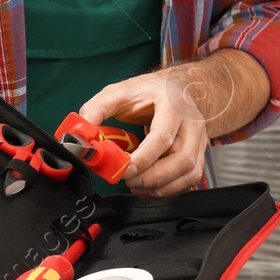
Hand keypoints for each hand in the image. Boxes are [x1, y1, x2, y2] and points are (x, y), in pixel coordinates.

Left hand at [78, 69, 208, 197]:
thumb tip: (80, 134)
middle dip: (153, 178)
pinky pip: (190, 179)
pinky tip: (149, 186)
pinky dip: (169, 189)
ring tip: (136, 185)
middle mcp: (192, 123)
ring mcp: (199, 140)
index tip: (123, 170)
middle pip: (182, 160)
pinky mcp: (199, 154)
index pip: (163, 136)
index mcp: (173, 105)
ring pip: (190, 173)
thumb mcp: (120, 92)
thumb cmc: (148, 92)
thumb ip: (97, 109)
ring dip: (161, 187)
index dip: (143, 158)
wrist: (176, 89)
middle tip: (128, 181)